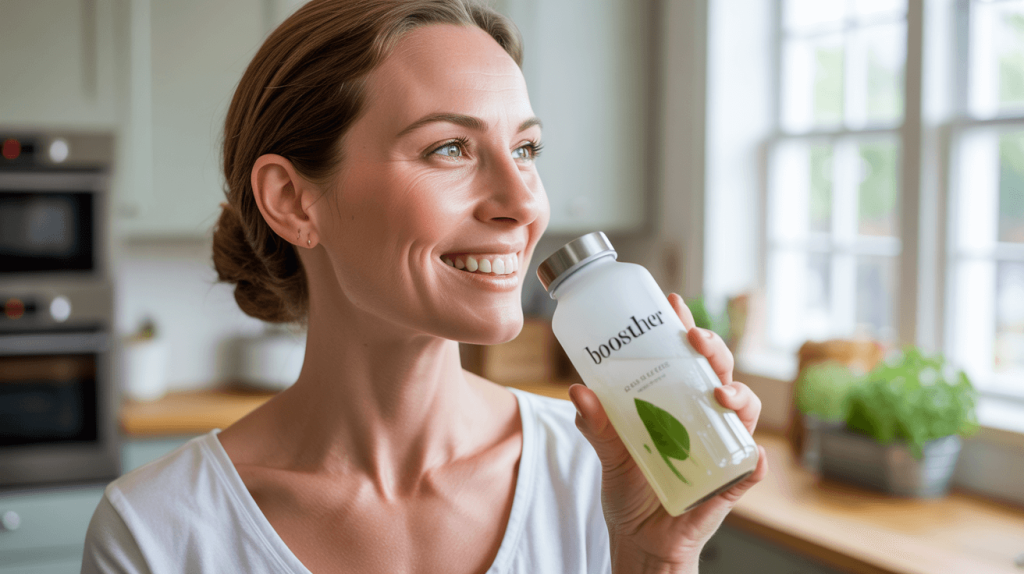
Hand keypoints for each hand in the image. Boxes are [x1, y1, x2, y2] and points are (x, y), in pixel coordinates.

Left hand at [568, 293, 768, 573]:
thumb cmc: (629, 488)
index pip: (686, 357)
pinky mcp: (728, 484)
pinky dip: (753, 462)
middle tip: (696, 341)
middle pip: (719, 373)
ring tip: (721, 393)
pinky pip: (749, 470)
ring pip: (743, 413)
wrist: (640, 539)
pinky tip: (751, 455)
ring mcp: (719, 448)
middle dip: (713, 350)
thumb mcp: (607, 452)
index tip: (674, 303)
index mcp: (676, 401)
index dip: (686, 328)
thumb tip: (577, 390)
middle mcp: (702, 418)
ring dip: (739, 396)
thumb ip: (596, 424)